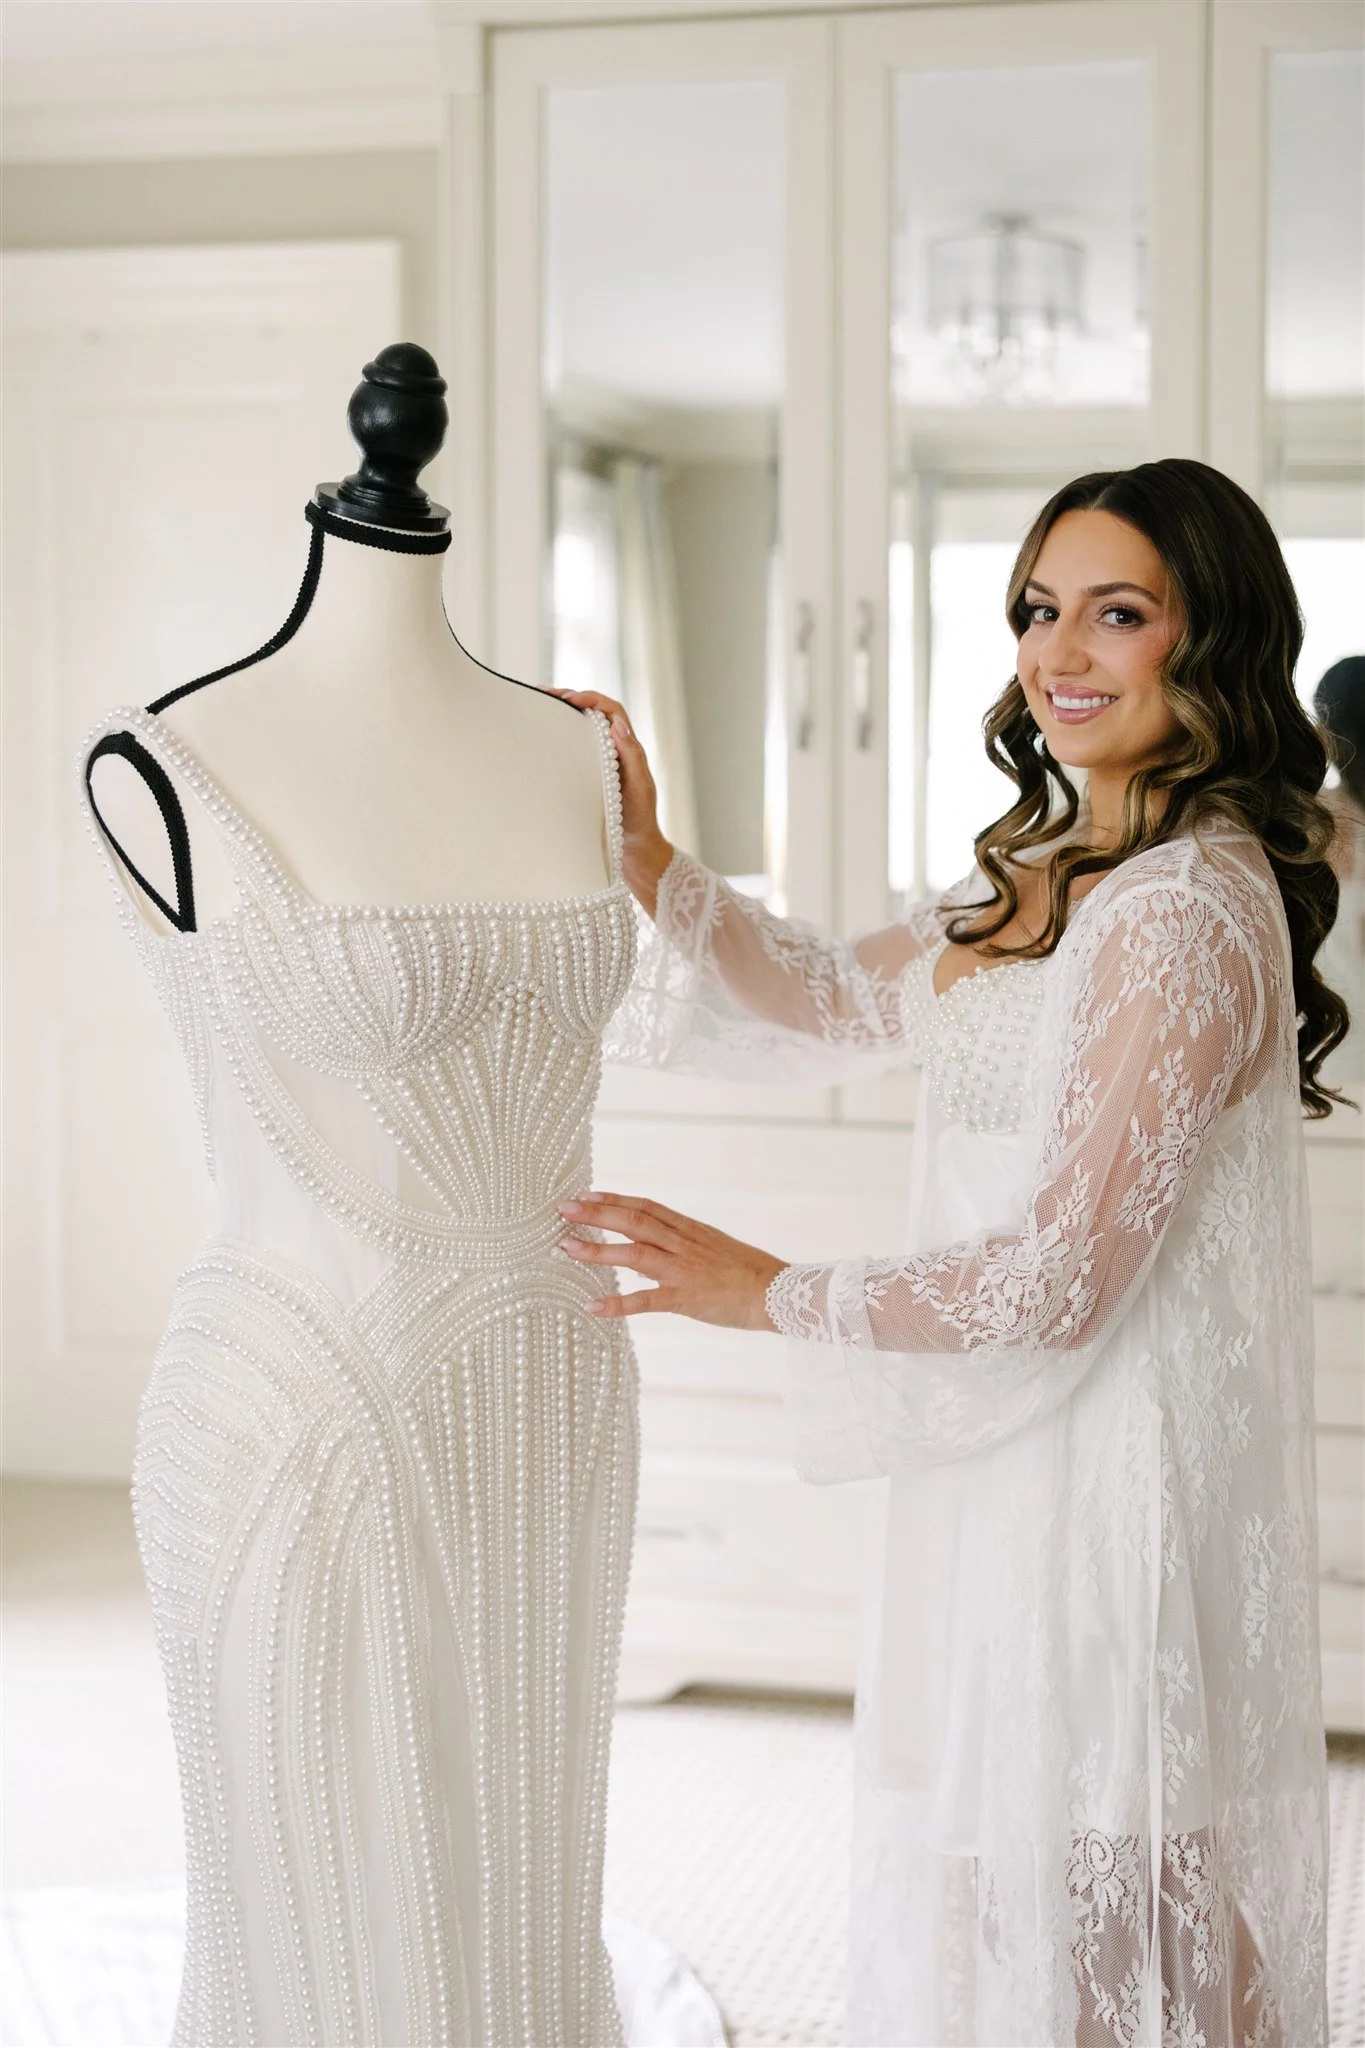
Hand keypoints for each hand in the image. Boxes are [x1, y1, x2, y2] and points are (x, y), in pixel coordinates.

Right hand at [552, 690, 673, 913]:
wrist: (634, 850)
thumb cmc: (639, 821)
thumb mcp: (639, 787)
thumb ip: (631, 756)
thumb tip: (618, 725)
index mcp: (629, 748)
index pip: (612, 712)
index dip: (592, 699)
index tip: (570, 699)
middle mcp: (615, 750)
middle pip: (594, 713)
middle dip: (571, 698)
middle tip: (544, 694)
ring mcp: (601, 762)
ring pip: (583, 729)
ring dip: (563, 714)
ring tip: (538, 705)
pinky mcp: (588, 776)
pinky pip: (575, 749)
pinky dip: (560, 737)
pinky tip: (541, 737)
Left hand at [558, 1192, 785, 1328]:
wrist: (777, 1292)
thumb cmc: (748, 1272)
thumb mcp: (712, 1250)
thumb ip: (679, 1250)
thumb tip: (645, 1259)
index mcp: (690, 1229)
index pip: (646, 1206)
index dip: (614, 1199)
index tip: (587, 1194)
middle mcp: (682, 1244)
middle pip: (633, 1221)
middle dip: (596, 1214)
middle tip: (563, 1209)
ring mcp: (683, 1270)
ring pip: (634, 1253)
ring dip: (598, 1250)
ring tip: (567, 1248)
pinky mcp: (685, 1298)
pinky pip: (645, 1300)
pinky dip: (617, 1303)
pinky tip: (593, 1305)